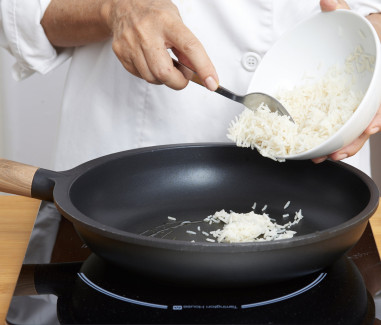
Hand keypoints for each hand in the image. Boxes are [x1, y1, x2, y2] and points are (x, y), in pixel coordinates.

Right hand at [102, 0, 217, 89]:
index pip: (190, 47)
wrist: (122, 5)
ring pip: (152, 78)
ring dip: (164, 79)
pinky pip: (141, 76)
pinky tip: (152, 62)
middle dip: (178, 82)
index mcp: (166, 21)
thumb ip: (187, 46)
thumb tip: (198, 71)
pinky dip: (151, 75)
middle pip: (164, 72)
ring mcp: (131, 43)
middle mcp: (147, 32)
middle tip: (183, 76)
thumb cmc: (154, 14)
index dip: (204, 67)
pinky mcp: (121, 53)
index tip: (212, 83)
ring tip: (166, 64)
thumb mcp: (176, 22)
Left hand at [312, 0, 380, 163]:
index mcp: (379, 81)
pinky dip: (331, 139)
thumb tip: (327, 1)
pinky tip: (318, 147)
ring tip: (320, 157)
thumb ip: (343, 12)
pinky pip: (341, 127)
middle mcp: (371, 96)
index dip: (378, 117)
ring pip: (353, 131)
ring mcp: (359, 105)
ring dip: (339, 146)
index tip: (370, 129)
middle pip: (367, 124)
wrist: (370, 42)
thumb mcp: (359, 24)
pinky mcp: (345, 110)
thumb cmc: (367, 36)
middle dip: (352, 142)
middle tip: (334, 154)